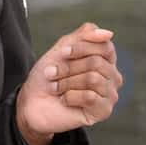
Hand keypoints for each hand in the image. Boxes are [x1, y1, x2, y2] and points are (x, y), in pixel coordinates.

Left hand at [16, 22, 122, 144]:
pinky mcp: (103, 111)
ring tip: (55, 87)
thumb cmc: (49, 75)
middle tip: (52, 73)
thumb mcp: (64, 48)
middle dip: (69, 67)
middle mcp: (113, 76)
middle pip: (96, 62)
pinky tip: (64, 100)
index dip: (81, 48)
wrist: (33, 102)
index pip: (105, 46)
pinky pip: (90, 97)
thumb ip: (86, 35)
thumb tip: (109, 33)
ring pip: (93, 79)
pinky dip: (70, 96)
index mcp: (106, 60)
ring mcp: (110, 95)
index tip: (62, 53)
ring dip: (67, 82)